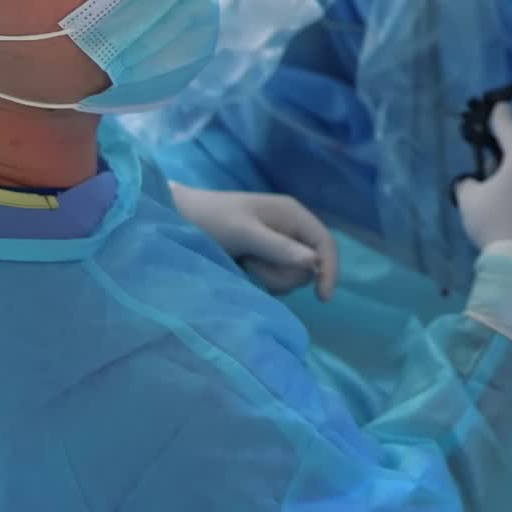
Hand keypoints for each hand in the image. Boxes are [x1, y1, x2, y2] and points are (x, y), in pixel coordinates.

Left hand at [170, 183, 339, 300]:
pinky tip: (245, 268)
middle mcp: (290, 227)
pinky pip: (279, 277)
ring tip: (245, 263)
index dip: (329, 270)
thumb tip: (314, 263)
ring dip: (272, 277)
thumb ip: (278, 247)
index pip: (325, 243)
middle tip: (254, 264)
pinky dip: (265, 279)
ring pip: (294, 275)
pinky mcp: (266, 256)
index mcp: (292, 213)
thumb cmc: (212, 220)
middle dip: (285, 273)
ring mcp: (278, 243)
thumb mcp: (244, 233)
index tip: (322, 298)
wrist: (181, 219)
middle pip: (310, 265)